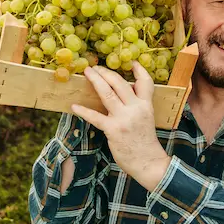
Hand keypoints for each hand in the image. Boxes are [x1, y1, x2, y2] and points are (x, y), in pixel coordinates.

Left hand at [71, 62, 171, 191]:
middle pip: (120, 83)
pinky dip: (83, 111)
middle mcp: (136, 108)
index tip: (132, 61)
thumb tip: (123, 94)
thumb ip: (138, 105)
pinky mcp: (113, 130)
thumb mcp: (147, 119)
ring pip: (107, 93)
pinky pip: (95, 117)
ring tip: (87, 73)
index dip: (139, 70)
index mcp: (146, 105)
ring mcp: (124, 118)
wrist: (149, 162)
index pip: (145, 82)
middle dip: (106, 72)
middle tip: (95, 67)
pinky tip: (74, 106)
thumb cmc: (146, 142)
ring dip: (96, 81)